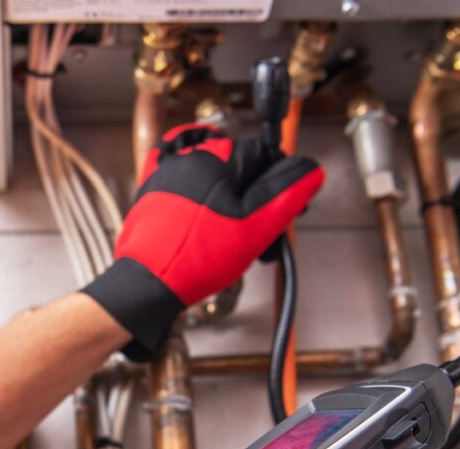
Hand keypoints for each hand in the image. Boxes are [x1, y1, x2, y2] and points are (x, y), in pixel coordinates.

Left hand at [82, 123, 323, 360]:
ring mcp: (168, 169)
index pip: (267, 154)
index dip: (282, 184)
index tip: (283, 212)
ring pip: (216, 175)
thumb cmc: (197, 258)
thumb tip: (311, 170)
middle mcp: (191, 154)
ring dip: (230, 200)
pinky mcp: (152, 187)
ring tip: (230, 236)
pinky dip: (197, 186)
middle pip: (241, 166)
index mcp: (219, 156)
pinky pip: (181, 173)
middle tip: (258, 233)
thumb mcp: (255, 228)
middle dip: (255, 197)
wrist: (148, 282)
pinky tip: (203, 207)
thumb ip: (287, 194)